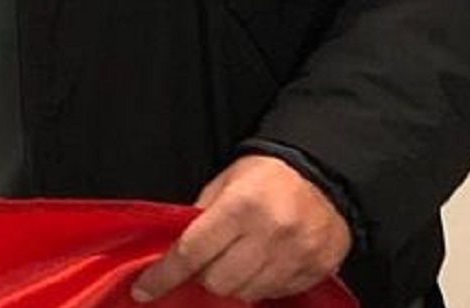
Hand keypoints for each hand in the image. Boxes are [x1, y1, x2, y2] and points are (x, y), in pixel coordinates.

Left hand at [129, 155, 351, 302]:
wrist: (325, 175)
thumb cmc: (267, 176)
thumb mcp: (225, 183)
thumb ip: (200, 216)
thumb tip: (174, 250)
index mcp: (240, 207)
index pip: (192, 252)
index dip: (164, 275)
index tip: (144, 290)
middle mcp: (269, 234)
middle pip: (218, 282)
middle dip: (204, 275)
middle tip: (209, 258)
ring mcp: (296, 256)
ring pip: (246, 293)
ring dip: (234, 282)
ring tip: (239, 259)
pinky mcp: (316, 270)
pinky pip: (276, 294)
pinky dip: (263, 285)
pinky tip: (264, 263)